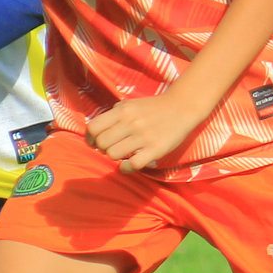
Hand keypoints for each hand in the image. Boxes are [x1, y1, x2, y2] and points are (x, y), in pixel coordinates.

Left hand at [87, 91, 203, 172]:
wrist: (182, 107)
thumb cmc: (152, 108)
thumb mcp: (130, 104)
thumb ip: (112, 115)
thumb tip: (94, 132)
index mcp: (123, 110)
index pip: (93, 127)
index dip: (90, 138)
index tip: (95, 142)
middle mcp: (131, 122)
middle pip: (101, 143)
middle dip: (103, 148)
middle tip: (111, 147)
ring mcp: (144, 136)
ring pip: (113, 154)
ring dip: (115, 157)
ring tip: (122, 153)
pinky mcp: (156, 149)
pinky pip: (132, 165)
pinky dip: (126, 168)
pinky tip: (128, 165)